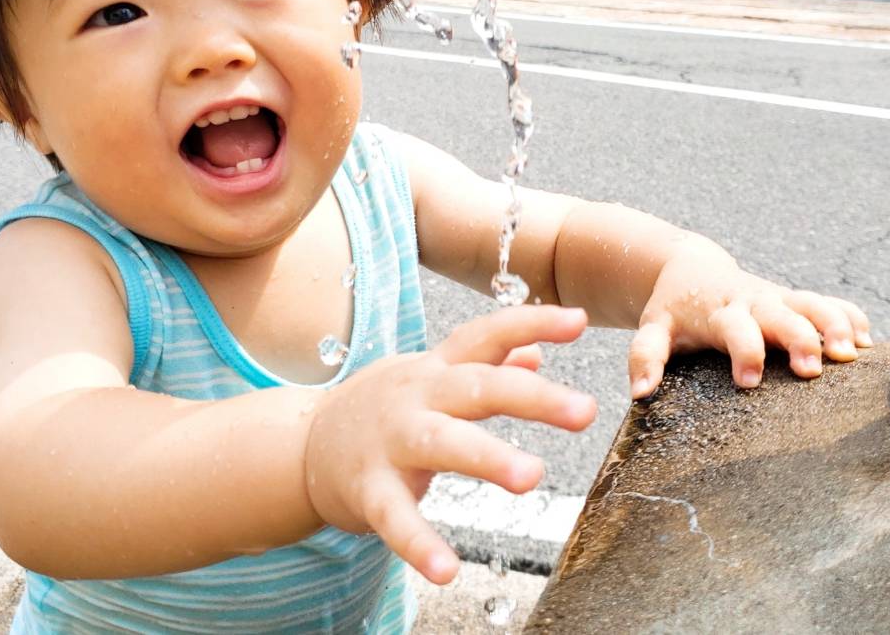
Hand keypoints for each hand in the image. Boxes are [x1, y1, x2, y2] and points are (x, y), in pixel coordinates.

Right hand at [303, 304, 595, 583]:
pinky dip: (419, 544)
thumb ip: (484, 365)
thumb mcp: (432, 378)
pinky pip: (394, 517)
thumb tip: (537, 351)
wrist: (305, 445)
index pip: (487, 335)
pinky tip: (447, 570)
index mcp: (438, 369)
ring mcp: (390, 442)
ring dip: (487, 458)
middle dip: (532, 397)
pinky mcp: (368, 490)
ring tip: (532, 478)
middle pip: (476, 387)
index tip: (580, 320)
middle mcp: (417, 397)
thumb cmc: (389, 410)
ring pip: (441, 444)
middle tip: (585, 411)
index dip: (532, 323)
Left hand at [627, 239, 872, 398]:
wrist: (691, 268)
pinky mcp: (795, 299)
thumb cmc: (674, 308)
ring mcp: (778, 299)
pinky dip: (851, 317)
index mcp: (718, 312)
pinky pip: (830, 303)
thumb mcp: (654, 328)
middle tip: (812, 368)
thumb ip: (645, 357)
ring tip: (852, 353)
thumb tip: (640, 392)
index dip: (743, 352)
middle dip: (800, 339)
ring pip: (813, 304)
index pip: (733, 329)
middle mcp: (753, 302)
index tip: (749, 381)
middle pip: (782, 316)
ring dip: (834, 325)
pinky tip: (869, 342)